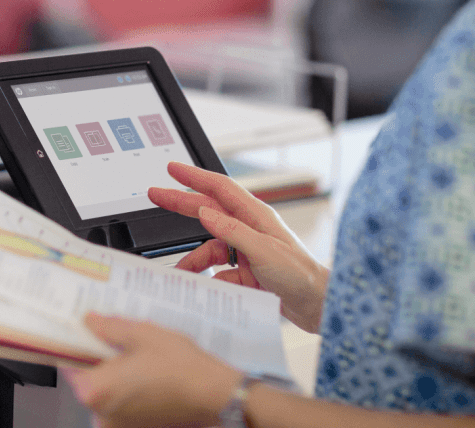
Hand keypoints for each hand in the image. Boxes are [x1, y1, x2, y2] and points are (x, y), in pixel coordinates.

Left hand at [63, 313, 240, 427]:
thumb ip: (109, 328)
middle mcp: (100, 413)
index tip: (83, 331)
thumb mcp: (141, 334)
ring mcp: (117, 425)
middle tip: (116, 338)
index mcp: (95, 390)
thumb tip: (90, 322)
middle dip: (100, 358)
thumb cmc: (180, 367)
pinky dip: (129, 388)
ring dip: (116, 374)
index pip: (68, 363)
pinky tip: (147, 372)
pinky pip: (123, 403)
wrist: (214, 394)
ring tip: (137, 354)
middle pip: (88, 378)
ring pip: (107, 391)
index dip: (77, 344)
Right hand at [149, 162, 329, 331]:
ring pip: (211, 249)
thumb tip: (205, 212)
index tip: (173, 168)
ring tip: (181, 272)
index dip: (195, 176)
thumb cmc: (301, 274)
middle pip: (209, 211)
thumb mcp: (263, 250)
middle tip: (155, 195)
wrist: (318, 306)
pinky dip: (209, 280)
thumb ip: (232, 230)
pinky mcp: (248, 273)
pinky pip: (219, 273)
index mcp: (256, 216)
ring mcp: (247, 252)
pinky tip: (204, 288)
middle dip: (181, 204)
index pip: (220, 188)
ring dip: (195, 260)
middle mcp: (250, 230)